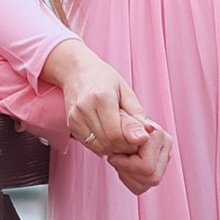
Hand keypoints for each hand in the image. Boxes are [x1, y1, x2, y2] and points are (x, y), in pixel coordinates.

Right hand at [42, 39, 161, 171]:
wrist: (76, 71)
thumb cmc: (103, 78)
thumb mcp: (125, 90)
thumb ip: (137, 113)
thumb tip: (149, 131)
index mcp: (102, 97)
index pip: (115, 133)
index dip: (130, 142)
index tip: (139, 139)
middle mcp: (85, 108)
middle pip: (107, 142)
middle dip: (124, 147)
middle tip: (133, 140)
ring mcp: (75, 117)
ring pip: (98, 146)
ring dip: (113, 148)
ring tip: (122, 138)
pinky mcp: (70, 124)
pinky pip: (89, 144)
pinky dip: (102, 145)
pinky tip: (109, 137)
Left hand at [108, 124, 171, 196]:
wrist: (111, 119)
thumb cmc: (113, 118)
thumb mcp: (116, 119)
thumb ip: (129, 126)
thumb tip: (141, 138)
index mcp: (158, 134)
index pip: (145, 165)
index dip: (125, 163)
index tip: (114, 154)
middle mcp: (165, 146)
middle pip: (150, 177)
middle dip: (128, 171)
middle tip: (116, 158)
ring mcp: (163, 158)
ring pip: (147, 184)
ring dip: (128, 175)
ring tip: (119, 161)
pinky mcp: (157, 168)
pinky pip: (142, 187)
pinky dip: (129, 179)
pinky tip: (123, 167)